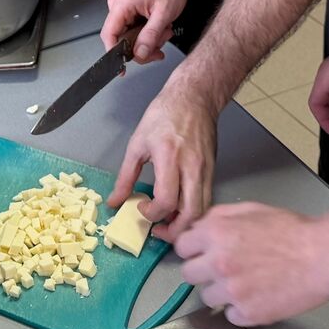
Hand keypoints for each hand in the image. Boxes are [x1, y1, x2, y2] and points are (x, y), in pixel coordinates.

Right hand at [101, 0, 189, 63]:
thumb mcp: (164, 14)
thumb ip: (150, 36)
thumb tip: (139, 54)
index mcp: (122, 3)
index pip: (109, 35)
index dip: (115, 54)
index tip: (122, 68)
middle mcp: (117, 3)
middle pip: (120, 38)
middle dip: (142, 47)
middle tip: (159, 48)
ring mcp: (122, 5)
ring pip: (128, 35)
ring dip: (147, 39)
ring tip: (164, 32)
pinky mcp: (127, 7)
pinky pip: (132, 27)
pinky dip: (146, 32)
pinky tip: (159, 28)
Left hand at [109, 79, 217, 240]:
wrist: (194, 97)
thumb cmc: (163, 115)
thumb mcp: (137, 143)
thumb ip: (125, 176)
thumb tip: (115, 201)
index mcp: (169, 157)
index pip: (167, 199)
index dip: (153, 213)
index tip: (141, 207)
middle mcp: (192, 166)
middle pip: (191, 213)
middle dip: (175, 231)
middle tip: (159, 231)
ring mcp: (206, 170)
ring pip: (203, 210)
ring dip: (186, 224)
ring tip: (169, 223)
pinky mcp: (213, 171)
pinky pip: (207, 199)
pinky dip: (194, 211)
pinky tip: (180, 209)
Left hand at [176, 202, 328, 325]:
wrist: (321, 255)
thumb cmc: (291, 230)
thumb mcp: (250, 209)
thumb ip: (218, 217)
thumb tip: (198, 227)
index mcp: (216, 233)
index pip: (181, 247)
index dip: (193, 249)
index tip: (201, 253)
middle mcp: (219, 262)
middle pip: (188, 274)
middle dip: (203, 270)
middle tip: (222, 268)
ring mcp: (232, 290)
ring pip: (207, 297)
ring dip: (221, 291)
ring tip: (244, 281)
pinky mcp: (248, 313)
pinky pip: (230, 315)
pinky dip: (240, 308)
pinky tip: (256, 295)